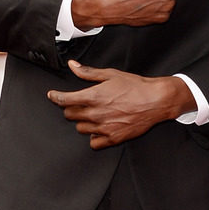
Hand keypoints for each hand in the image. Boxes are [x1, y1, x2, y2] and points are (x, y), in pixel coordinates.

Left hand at [48, 63, 195, 147]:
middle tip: (80, 103)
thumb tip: (73, 66)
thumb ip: (88, 73)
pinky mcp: (112, 138)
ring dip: (83, 121)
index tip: (53, 96)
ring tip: (94, 114)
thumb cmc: (135, 87)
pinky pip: (93, 143)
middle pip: (70, 115)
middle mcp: (95, 114)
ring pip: (80, 129)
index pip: (64, 100)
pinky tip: (100, 128)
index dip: (55, 97)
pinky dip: (94, 136)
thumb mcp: (110, 74)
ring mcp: (103, 128)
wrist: (156, 101)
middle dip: (72, 108)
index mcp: (93, 96)